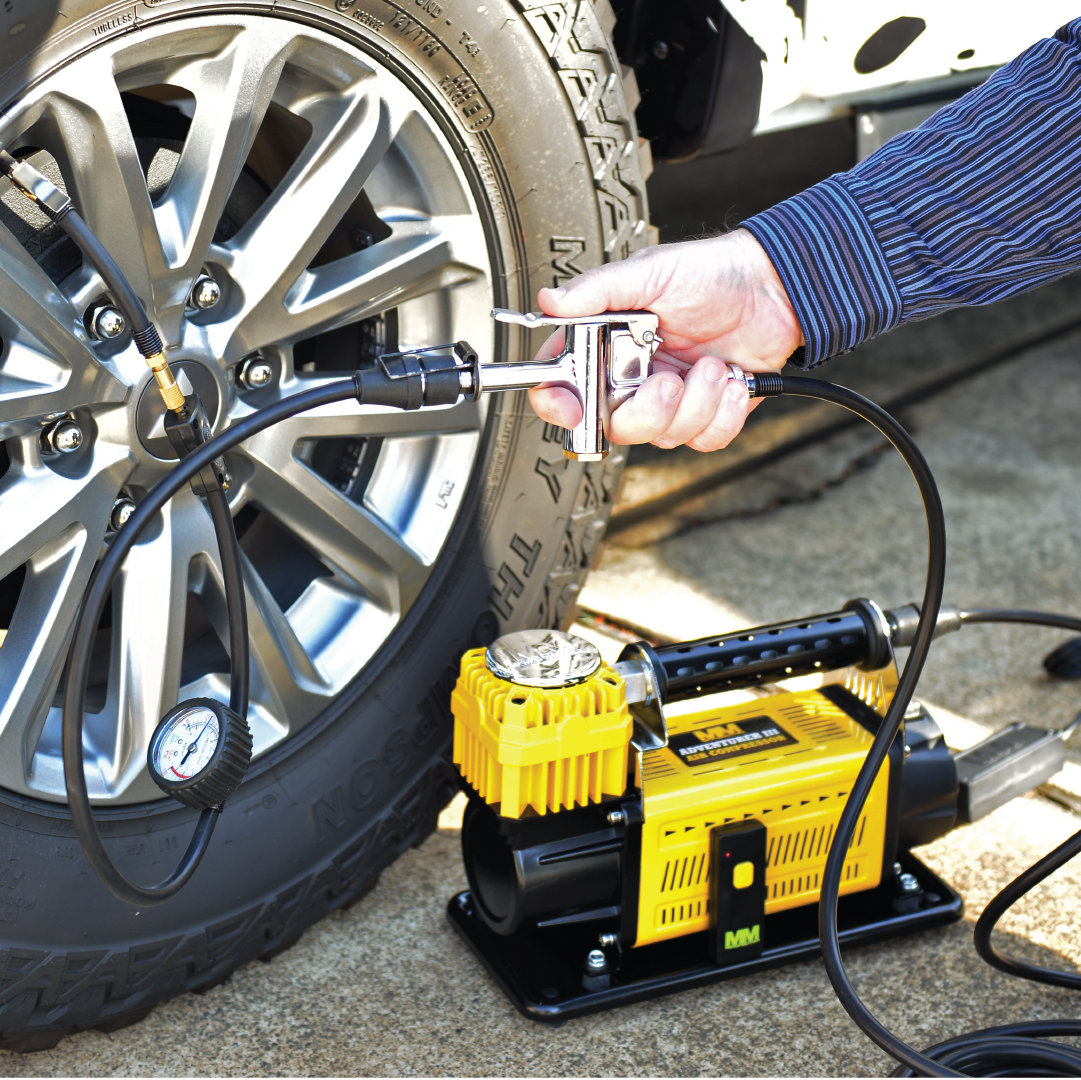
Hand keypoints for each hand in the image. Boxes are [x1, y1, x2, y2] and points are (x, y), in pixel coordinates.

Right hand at [528, 229, 802, 450]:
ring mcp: (669, 400)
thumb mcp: (650, 272)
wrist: (775, 289)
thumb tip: (551, 300)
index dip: (560, 403)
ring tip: (711, 366)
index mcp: (607, 345)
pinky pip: (703, 440)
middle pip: (615, 426)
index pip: (565, 385)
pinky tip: (730, 380)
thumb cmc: (713, 273)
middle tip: (668, 380)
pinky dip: (723, 413)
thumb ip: (598, 290)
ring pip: (663, 436)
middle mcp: (632, 378)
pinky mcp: (706, 413)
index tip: (572, 408)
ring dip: (695, 404)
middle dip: (647, 410)